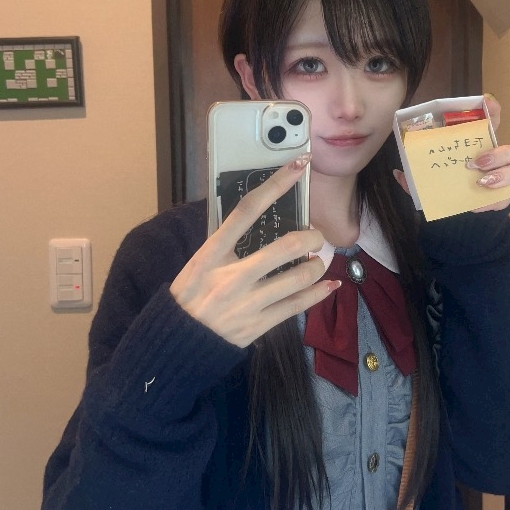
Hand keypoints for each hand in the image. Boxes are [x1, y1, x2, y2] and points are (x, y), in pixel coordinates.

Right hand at [170, 157, 338, 346]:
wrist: (179, 343)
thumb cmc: (190, 295)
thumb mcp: (198, 263)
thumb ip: (226, 243)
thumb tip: (257, 216)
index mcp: (211, 254)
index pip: (247, 210)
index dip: (276, 184)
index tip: (299, 166)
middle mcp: (231, 276)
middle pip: (286, 246)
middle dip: (312, 237)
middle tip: (318, 236)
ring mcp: (247, 302)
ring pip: (299, 277)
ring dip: (319, 266)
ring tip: (320, 261)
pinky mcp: (259, 325)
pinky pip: (298, 306)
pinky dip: (319, 293)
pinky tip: (330, 285)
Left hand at [392, 94, 509, 212]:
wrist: (453, 211)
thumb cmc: (445, 184)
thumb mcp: (428, 177)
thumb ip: (415, 175)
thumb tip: (399, 172)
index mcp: (481, 144)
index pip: (494, 121)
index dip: (494, 110)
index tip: (486, 103)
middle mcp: (499, 160)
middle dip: (501, 153)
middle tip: (476, 161)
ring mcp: (505, 180)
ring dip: (504, 174)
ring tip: (481, 181)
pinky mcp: (502, 200)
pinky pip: (505, 199)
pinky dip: (490, 201)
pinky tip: (476, 204)